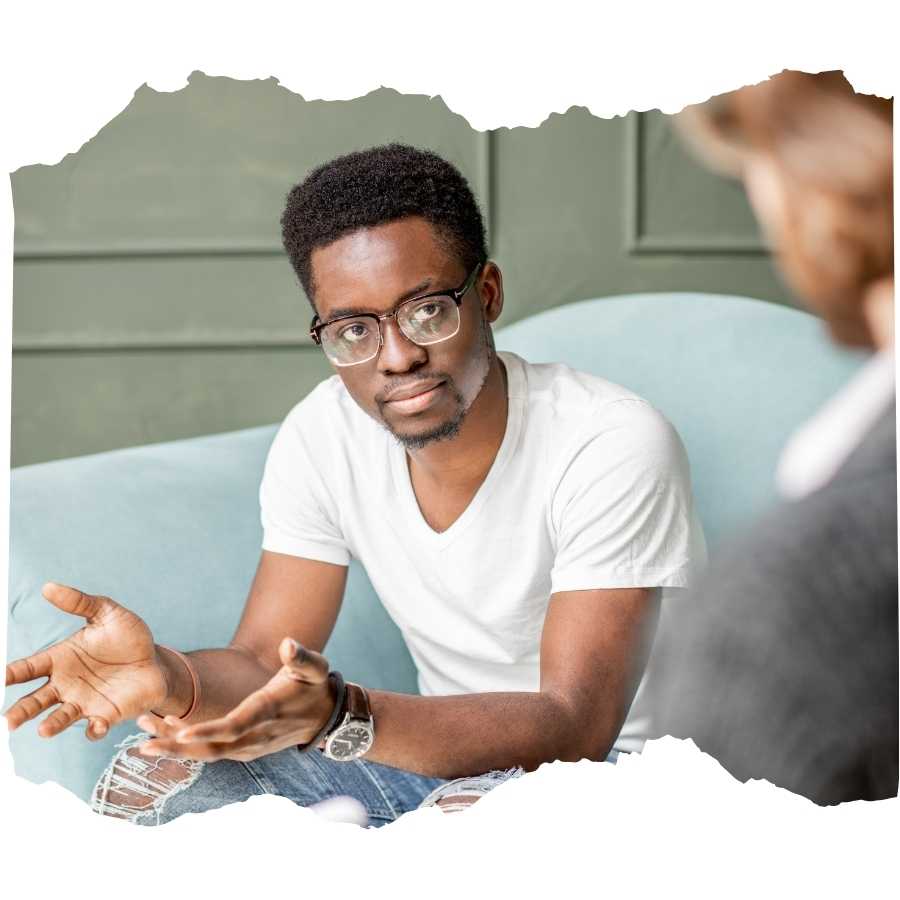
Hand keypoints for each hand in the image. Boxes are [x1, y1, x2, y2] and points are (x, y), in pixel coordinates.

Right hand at [4, 582, 167, 739]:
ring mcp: (84, 702)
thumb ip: (79, 603)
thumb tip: (48, 587)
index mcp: (60, 659)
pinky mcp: (107, 715)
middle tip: (7, 720)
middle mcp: (66, 685)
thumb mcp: (106, 613)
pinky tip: (95, 726)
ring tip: (43, 730)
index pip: (28, 668)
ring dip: (51, 724)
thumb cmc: (127, 637)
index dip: (10, 674)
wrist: (156, 659)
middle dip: (21, 710)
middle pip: (36, 700)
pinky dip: (93, 729)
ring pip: (60, 717)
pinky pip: (96, 727)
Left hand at [136, 637, 335, 761]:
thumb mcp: (315, 667)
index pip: (235, 726)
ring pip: (207, 753)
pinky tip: (165, 732)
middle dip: (176, 747)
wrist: (325, 717)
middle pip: (212, 749)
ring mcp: (249, 748)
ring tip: (144, 730)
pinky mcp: (243, 750)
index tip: (182, 732)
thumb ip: (300, 656)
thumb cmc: (315, 687)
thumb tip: (287, 644)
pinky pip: (211, 752)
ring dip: (175, 745)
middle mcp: (256, 737)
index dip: (209, 730)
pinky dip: (186, 746)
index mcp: (268, 712)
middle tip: (142, 743)